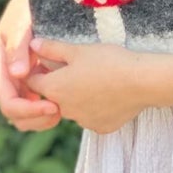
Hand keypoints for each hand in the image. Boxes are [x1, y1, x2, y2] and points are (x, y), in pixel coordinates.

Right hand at [0, 0, 61, 132]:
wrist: (32, 6)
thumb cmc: (26, 11)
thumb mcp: (21, 22)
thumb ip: (19, 46)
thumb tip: (17, 74)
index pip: (8, 101)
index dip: (29, 110)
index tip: (53, 106)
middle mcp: (1, 81)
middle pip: (13, 114)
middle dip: (36, 118)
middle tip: (60, 111)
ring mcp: (12, 86)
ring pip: (21, 118)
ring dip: (40, 120)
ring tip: (61, 110)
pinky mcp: (25, 87)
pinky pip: (31, 109)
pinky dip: (43, 113)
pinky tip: (60, 105)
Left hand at [24, 37, 145, 134]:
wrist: (140, 82)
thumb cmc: (108, 61)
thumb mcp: (78, 50)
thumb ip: (52, 49)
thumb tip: (32, 45)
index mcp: (54, 88)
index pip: (33, 82)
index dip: (38, 70)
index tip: (49, 61)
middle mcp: (64, 110)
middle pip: (53, 96)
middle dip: (60, 84)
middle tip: (77, 67)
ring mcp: (82, 121)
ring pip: (73, 107)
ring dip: (77, 96)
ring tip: (95, 78)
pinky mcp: (100, 128)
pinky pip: (91, 116)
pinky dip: (95, 107)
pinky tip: (108, 93)